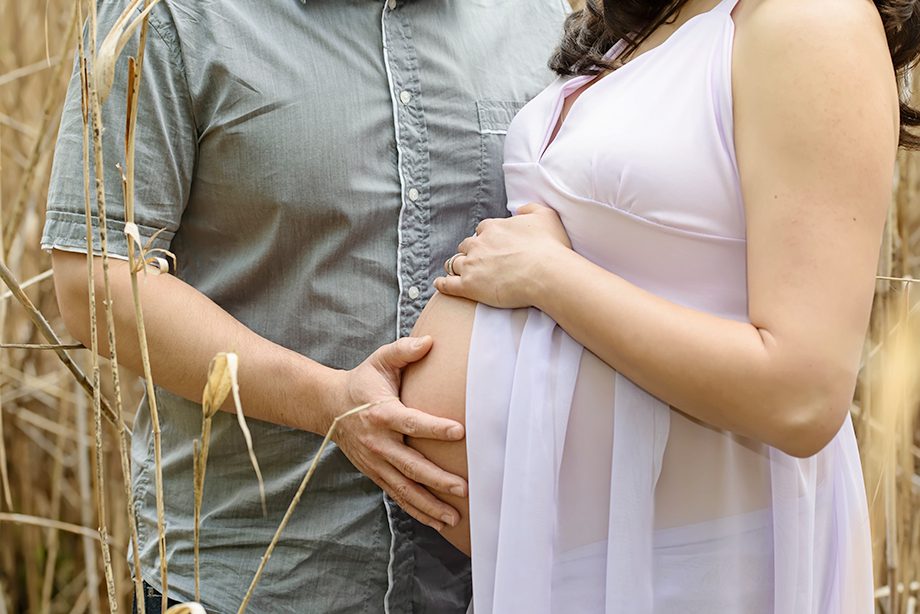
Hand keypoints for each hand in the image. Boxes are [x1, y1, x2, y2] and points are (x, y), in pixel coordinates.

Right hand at [329, 336, 466, 531]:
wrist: (329, 408)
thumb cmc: (363, 382)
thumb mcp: (380, 361)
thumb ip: (403, 350)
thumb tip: (430, 340)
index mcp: (382, 413)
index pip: (411, 422)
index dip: (435, 427)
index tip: (459, 431)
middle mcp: (378, 443)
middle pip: (411, 465)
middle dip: (437, 480)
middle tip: (463, 488)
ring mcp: (376, 462)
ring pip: (405, 489)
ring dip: (430, 505)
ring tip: (455, 517)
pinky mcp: (376, 474)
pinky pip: (398, 496)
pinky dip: (417, 511)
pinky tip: (437, 521)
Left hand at [434, 203, 571, 307]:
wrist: (547, 273)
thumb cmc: (550, 246)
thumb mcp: (546, 215)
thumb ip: (530, 208)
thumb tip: (519, 209)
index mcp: (493, 228)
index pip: (482, 230)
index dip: (486, 239)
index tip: (492, 246)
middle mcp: (478, 244)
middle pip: (466, 246)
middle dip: (471, 252)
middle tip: (479, 261)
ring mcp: (471, 265)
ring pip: (455, 263)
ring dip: (457, 266)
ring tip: (458, 273)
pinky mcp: (469, 286)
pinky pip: (448, 284)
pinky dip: (442, 284)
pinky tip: (439, 284)